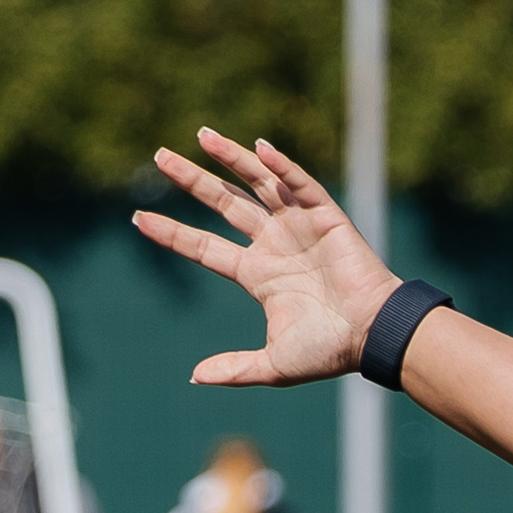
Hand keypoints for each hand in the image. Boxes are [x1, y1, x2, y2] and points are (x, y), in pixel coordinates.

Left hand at [132, 130, 402, 386]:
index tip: (139, 219)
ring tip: (201, 135)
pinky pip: (300, 184)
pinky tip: (259, 147)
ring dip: (231, 158)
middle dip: (193, 180)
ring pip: (257, 184)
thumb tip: (194, 377)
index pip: (205, 247)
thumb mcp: (274, 365)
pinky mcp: (327, 217)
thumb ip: (235, 369)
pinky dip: (282, 166)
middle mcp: (274, 245)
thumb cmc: (329, 351)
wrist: (372, 335)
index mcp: (258, 274)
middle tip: (159, 157)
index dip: (173, 233)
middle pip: (224, 204)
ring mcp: (299, 227)